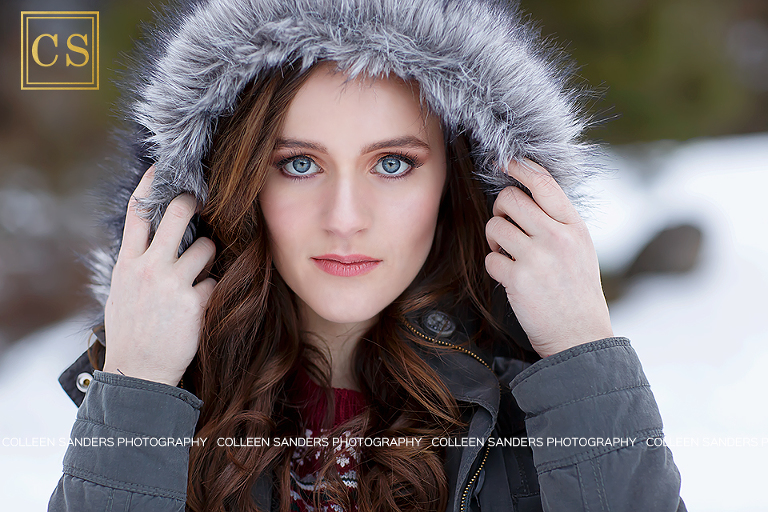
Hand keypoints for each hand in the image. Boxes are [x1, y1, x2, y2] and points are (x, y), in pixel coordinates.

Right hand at [102, 165, 216, 385]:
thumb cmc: (131, 332)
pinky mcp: (195, 302)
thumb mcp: (122, 293)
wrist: (138, 374)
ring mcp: (172, 283)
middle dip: (193, 204)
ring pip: (206, 247)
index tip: (161, 168)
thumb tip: (149, 242)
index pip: (136, 214)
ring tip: (199, 275)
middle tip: (201, 204)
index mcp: (127, 264)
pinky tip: (202, 305)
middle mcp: (148, 268)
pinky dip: (214, 289)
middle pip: (176, 215)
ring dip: (209, 256)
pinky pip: (216, 280)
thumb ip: (136, 265)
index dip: (149, 186)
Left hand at [484, 159, 612, 357]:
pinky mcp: (518, 280)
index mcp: (574, 226)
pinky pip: (490, 257)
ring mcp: (537, 258)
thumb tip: (526, 190)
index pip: (544, 183)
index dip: (519, 167)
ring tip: (508, 252)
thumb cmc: (575, 288)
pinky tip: (510, 276)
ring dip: (495, 238)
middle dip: (500, 209)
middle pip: (509, 199)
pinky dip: (495, 265)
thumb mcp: (579, 247)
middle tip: (506, 224)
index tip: (504, 162)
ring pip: (494, 225)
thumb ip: (557, 220)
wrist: (579, 334)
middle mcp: (556, 237)